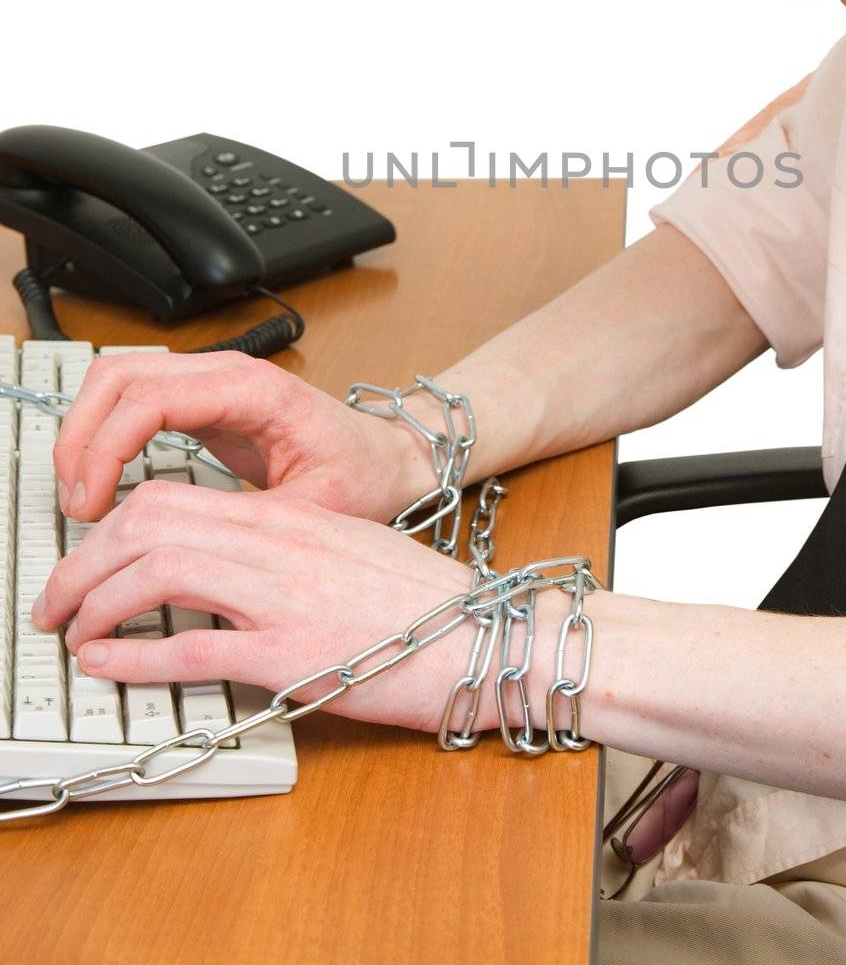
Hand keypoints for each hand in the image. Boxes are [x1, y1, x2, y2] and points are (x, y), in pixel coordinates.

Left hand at [32, 482, 510, 733]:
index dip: (109, 524)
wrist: (477, 633)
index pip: (171, 496)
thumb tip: (218, 568)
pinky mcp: (290, 652)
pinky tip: (105, 662)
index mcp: (285, 518)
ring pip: (158, 570)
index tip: (86, 555)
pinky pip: (192, 646)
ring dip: (94, 599)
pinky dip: (132, 655)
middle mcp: (275, 544)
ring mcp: (280, 595)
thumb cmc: (416, 601)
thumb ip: (279, 550)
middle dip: (83, 559)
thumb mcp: (342, 552)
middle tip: (55, 598)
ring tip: (70, 629)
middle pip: (149, 523)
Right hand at [51, 351, 435, 525]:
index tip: (89, 502)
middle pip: (120, 375)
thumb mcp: (307, 512)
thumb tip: (175, 547)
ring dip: (86, 431)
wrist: (389, 458)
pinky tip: (102, 481)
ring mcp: (212, 382)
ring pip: (119, 380)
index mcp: (253, 391)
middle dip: (81, 435)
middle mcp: (226, 374)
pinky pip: (134, 399)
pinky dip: (105, 432)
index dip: (104, 448)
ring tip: (81, 495)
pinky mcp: (203, 401)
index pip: (150, 398)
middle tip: (74, 500)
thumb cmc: (361, 475)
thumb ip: (241, 525)